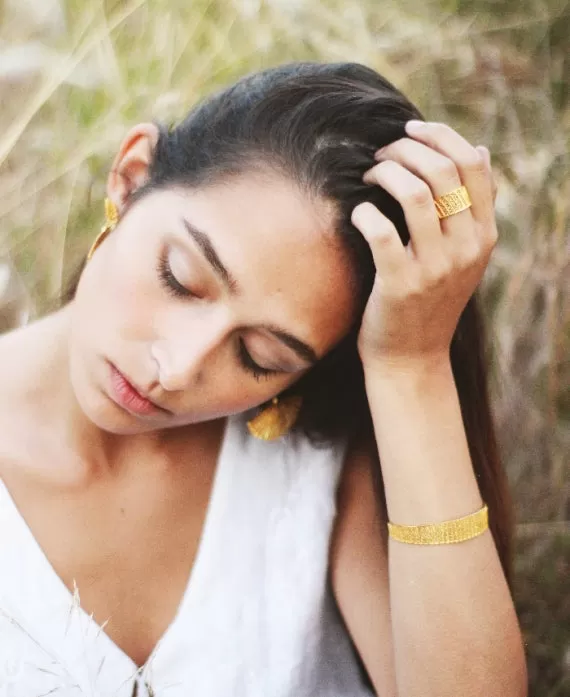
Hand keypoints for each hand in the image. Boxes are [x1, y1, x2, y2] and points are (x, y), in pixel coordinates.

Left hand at [352, 121, 497, 370]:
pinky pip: (380, 230)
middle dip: (405, 148)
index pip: (473, 164)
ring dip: (384, 171)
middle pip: (442, 171)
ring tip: (368, 174)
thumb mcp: (463, 254)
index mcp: (484, 235)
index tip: (410, 128)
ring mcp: (435, 267)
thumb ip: (471, 208)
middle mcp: (466, 248)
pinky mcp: (400, 284)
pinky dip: (364, 211)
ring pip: (413, 192)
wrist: (412, 358)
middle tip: (381, 153)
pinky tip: (357, 212)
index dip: (440, 135)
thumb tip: (479, 150)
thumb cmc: (430, 299)